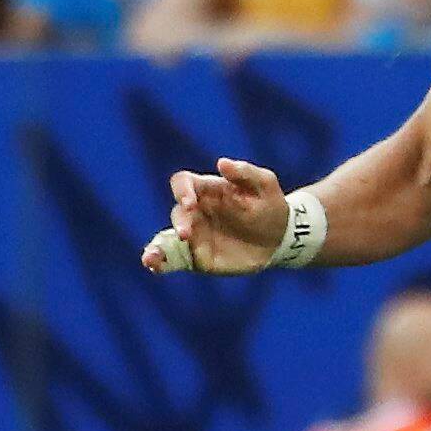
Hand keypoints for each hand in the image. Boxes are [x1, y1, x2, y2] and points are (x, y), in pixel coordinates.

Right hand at [141, 156, 288, 274]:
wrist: (280, 237)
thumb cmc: (270, 205)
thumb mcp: (265, 184)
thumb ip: (245, 172)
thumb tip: (222, 163)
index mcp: (207, 190)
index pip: (183, 183)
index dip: (182, 191)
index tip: (191, 203)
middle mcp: (196, 212)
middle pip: (177, 213)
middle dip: (180, 223)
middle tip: (187, 234)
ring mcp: (195, 235)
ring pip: (167, 239)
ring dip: (156, 247)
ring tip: (151, 258)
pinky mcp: (198, 257)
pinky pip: (175, 260)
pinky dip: (161, 263)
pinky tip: (154, 267)